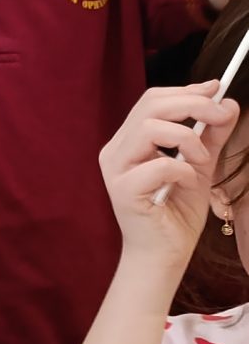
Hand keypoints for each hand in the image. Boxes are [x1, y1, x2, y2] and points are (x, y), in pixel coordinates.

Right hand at [101, 81, 239, 265]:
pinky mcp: (123, 190)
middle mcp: (116, 151)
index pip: (152, 100)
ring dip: (187, 139)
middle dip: (193, 104)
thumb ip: (211, 135)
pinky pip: (160, 165)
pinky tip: (188, 185)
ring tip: (200, 161)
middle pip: (150, 105)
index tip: (217, 88)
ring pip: (150, 127)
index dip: (186, 90)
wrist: (165, 255)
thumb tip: (227, 103)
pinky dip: (184, 171)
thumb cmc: (177, 213)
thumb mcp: (200, 165)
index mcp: (129, 142)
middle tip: (222, 114)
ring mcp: (115, 170)